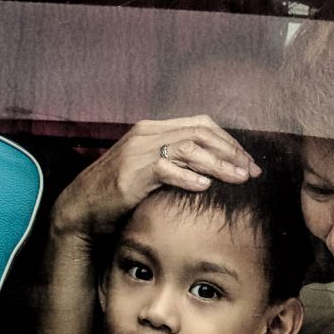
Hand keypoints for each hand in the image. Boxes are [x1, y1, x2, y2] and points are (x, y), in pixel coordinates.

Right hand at [51, 115, 260, 242]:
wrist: (81, 208)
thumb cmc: (119, 194)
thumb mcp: (150, 171)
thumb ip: (175, 163)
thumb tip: (211, 170)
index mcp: (153, 130)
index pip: (201, 125)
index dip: (229, 141)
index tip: (248, 162)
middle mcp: (147, 134)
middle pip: (201, 133)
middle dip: (231, 152)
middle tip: (251, 171)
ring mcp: (138, 152)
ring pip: (189, 149)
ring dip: (219, 164)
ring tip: (238, 179)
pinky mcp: (132, 173)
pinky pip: (167, 169)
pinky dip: (189, 177)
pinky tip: (205, 186)